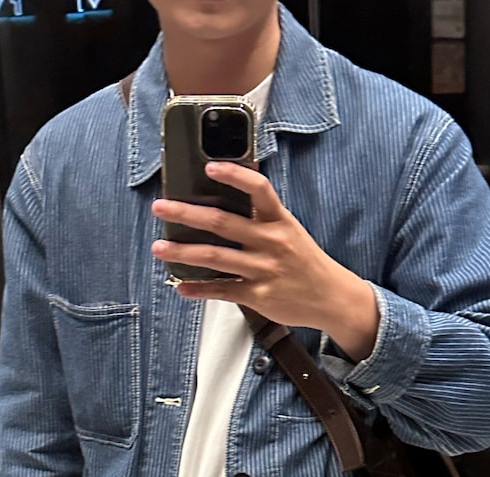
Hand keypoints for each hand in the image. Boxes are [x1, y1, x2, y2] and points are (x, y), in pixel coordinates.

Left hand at [151, 163, 379, 361]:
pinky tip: (181, 286)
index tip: (210, 167)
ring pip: (216, 258)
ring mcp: (263, 270)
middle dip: (187, 214)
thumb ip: (262, 214)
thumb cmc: (304, 260)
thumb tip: (233, 189)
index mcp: (279, 221)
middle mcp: (271, 242)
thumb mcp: (289, 230)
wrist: (330, 297)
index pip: (258, 190)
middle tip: (161, 207)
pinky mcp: (258, 296)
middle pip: (223, 223)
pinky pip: (223, 290)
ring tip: (159, 248)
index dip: (234, 176)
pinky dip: (200, 290)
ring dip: (183, 253)